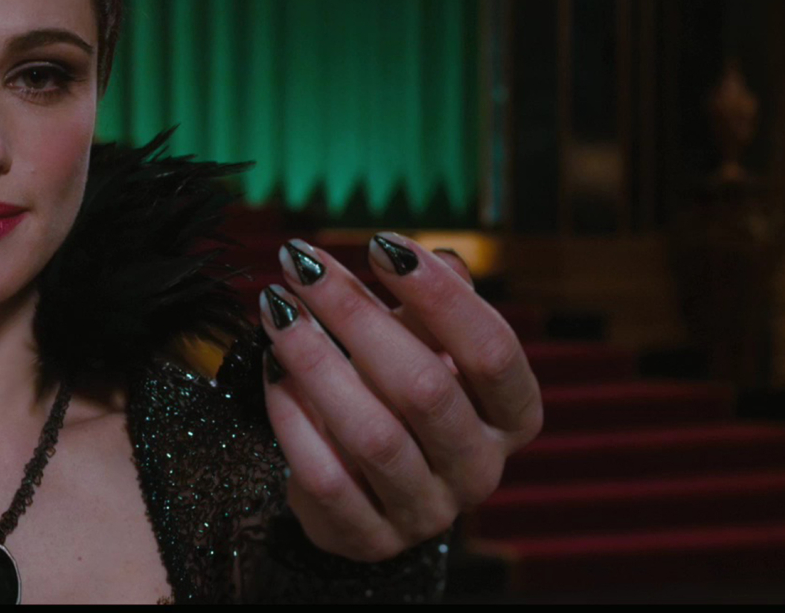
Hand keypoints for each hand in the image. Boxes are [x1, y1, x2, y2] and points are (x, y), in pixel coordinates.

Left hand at [259, 232, 543, 562]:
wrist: (366, 484)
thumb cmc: (402, 393)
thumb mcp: (428, 345)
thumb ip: (433, 304)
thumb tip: (435, 259)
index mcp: (512, 416)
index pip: (492, 351)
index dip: (440, 296)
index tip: (382, 245)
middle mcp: (480, 469)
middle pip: (425, 388)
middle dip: (357, 316)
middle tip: (302, 265)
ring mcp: (426, 512)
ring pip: (372, 435)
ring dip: (316, 361)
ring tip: (276, 307)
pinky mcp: (369, 539)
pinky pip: (325, 477)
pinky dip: (293, 419)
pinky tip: (272, 369)